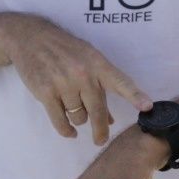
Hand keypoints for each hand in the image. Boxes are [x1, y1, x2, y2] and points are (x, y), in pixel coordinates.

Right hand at [0, 15, 152, 144]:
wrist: (30, 38)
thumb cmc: (64, 50)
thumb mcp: (86, 60)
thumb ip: (100, 87)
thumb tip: (109, 119)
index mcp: (97, 63)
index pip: (120, 82)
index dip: (135, 95)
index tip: (147, 107)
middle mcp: (82, 73)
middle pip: (98, 110)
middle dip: (100, 129)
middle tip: (100, 139)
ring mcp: (63, 83)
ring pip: (79, 116)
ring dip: (78, 119)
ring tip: (73, 109)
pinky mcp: (45, 92)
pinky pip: (60, 121)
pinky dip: (66, 130)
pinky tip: (69, 131)